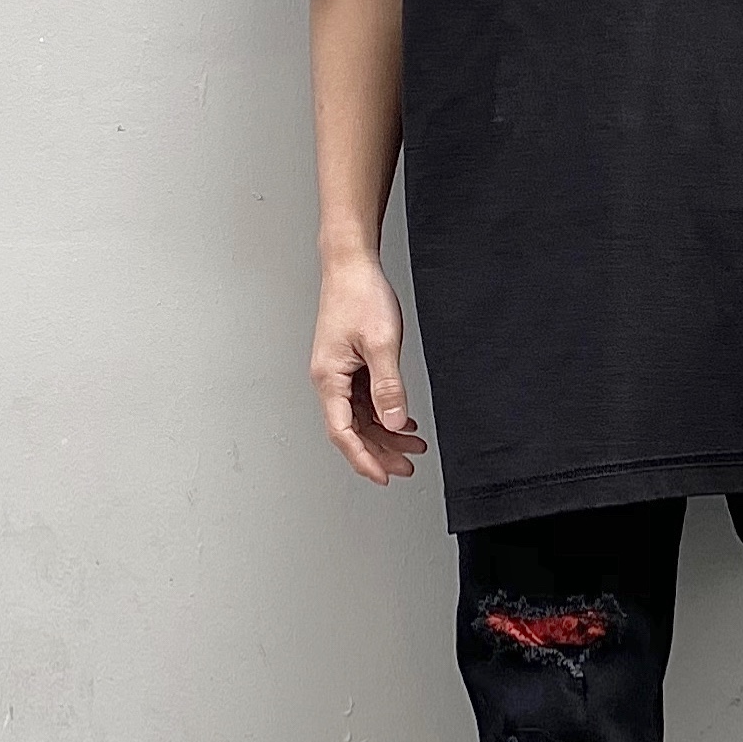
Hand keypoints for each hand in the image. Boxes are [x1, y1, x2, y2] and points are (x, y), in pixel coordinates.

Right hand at [311, 252, 427, 482]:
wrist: (351, 265)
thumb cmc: (359, 295)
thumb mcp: (381, 343)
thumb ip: (389, 387)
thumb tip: (395, 422)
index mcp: (329, 379)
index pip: (343, 433)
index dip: (363, 458)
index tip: (383, 476)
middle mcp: (329, 380)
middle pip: (352, 430)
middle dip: (380, 452)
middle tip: (407, 467)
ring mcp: (339, 374)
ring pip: (360, 418)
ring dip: (385, 435)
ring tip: (413, 446)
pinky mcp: (349, 366)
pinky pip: (365, 401)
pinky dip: (384, 414)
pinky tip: (403, 421)